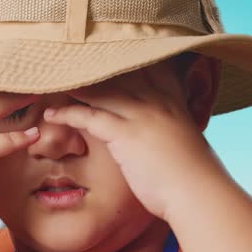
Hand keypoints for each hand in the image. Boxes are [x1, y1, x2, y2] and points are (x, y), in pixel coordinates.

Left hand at [41, 66, 228, 221]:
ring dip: (74, 87)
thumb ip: (173, 130)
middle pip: (118, 74)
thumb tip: (165, 137)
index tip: (99, 58)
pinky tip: (52, 114)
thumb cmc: (195, 177)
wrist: (199, 193)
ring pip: (100, 90)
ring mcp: (142, 115)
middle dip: (92, 69)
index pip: (145, 69)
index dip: (121, 62)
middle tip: (67, 65)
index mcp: (173, 101)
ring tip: (52, 85)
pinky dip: (68, 114)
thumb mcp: (188, 142)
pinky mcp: (126, 133)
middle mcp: (157, 101)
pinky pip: (89, 116)